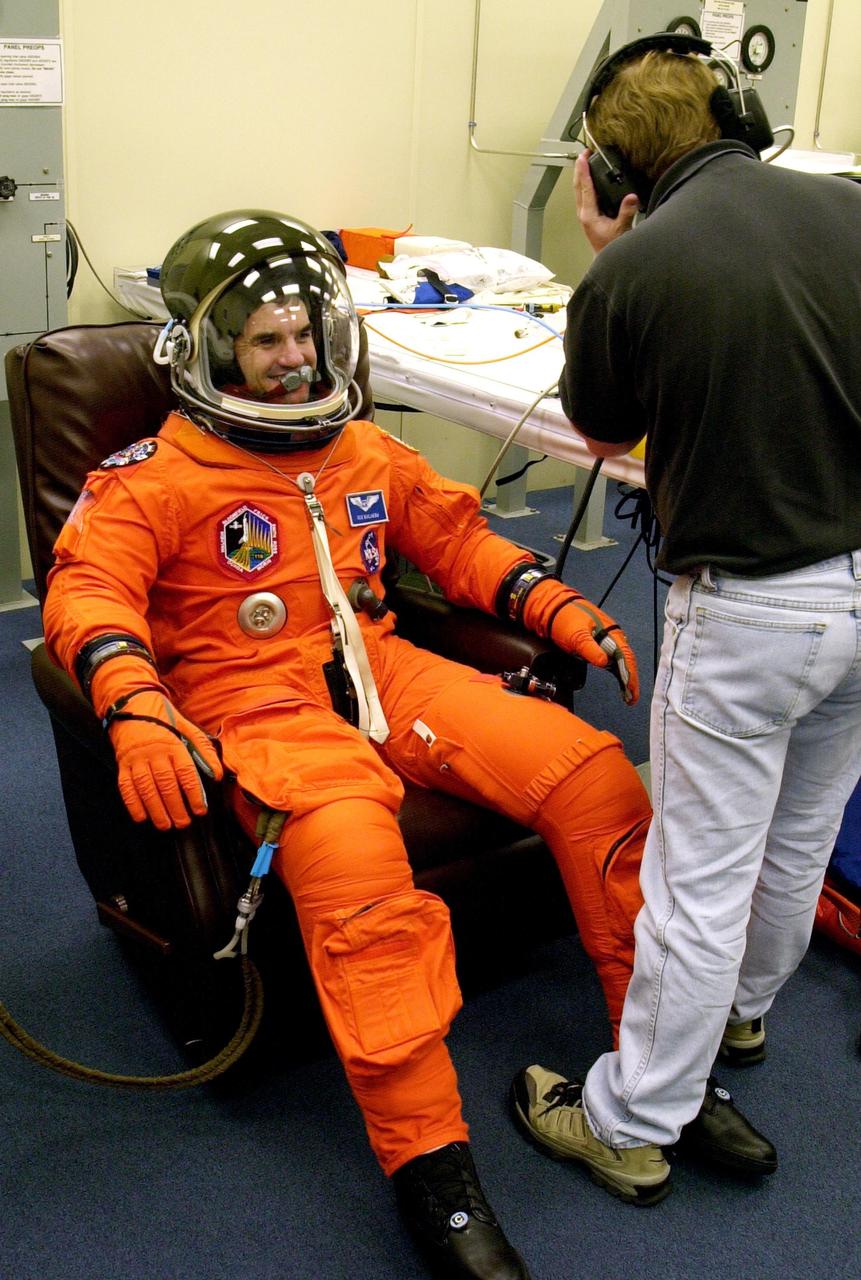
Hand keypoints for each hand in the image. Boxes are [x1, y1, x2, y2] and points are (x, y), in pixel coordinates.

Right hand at [107, 688, 222, 829]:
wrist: (132, 707)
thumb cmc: (165, 721)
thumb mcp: (188, 729)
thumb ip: (204, 751)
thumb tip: (218, 774)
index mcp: (174, 744)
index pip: (186, 772)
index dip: (194, 793)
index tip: (200, 810)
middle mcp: (155, 752)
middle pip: (166, 784)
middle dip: (176, 807)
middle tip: (184, 823)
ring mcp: (137, 759)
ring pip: (146, 788)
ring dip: (156, 810)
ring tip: (166, 825)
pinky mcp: (123, 764)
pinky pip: (126, 787)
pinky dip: (133, 804)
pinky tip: (141, 818)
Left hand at [522, 579, 639, 704]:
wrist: (552, 608)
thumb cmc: (565, 618)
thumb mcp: (577, 636)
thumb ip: (591, 650)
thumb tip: (604, 663)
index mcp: (611, 632)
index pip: (626, 657)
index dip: (630, 676)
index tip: (631, 691)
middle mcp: (612, 635)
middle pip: (626, 660)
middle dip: (630, 680)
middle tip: (631, 698)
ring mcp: (605, 639)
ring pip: (620, 660)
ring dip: (624, 677)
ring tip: (627, 694)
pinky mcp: (597, 643)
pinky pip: (612, 658)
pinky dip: (616, 671)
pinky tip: (618, 679)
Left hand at [574, 151, 639, 253]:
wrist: (605, 259)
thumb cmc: (611, 247)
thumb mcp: (621, 230)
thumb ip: (626, 213)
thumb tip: (631, 197)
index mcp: (588, 215)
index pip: (585, 188)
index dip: (584, 172)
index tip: (583, 158)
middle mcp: (583, 213)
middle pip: (577, 186)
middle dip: (580, 169)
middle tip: (584, 153)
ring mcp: (584, 214)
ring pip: (579, 190)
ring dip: (581, 175)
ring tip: (586, 161)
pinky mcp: (588, 215)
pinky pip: (584, 195)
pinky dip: (586, 183)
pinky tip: (591, 177)